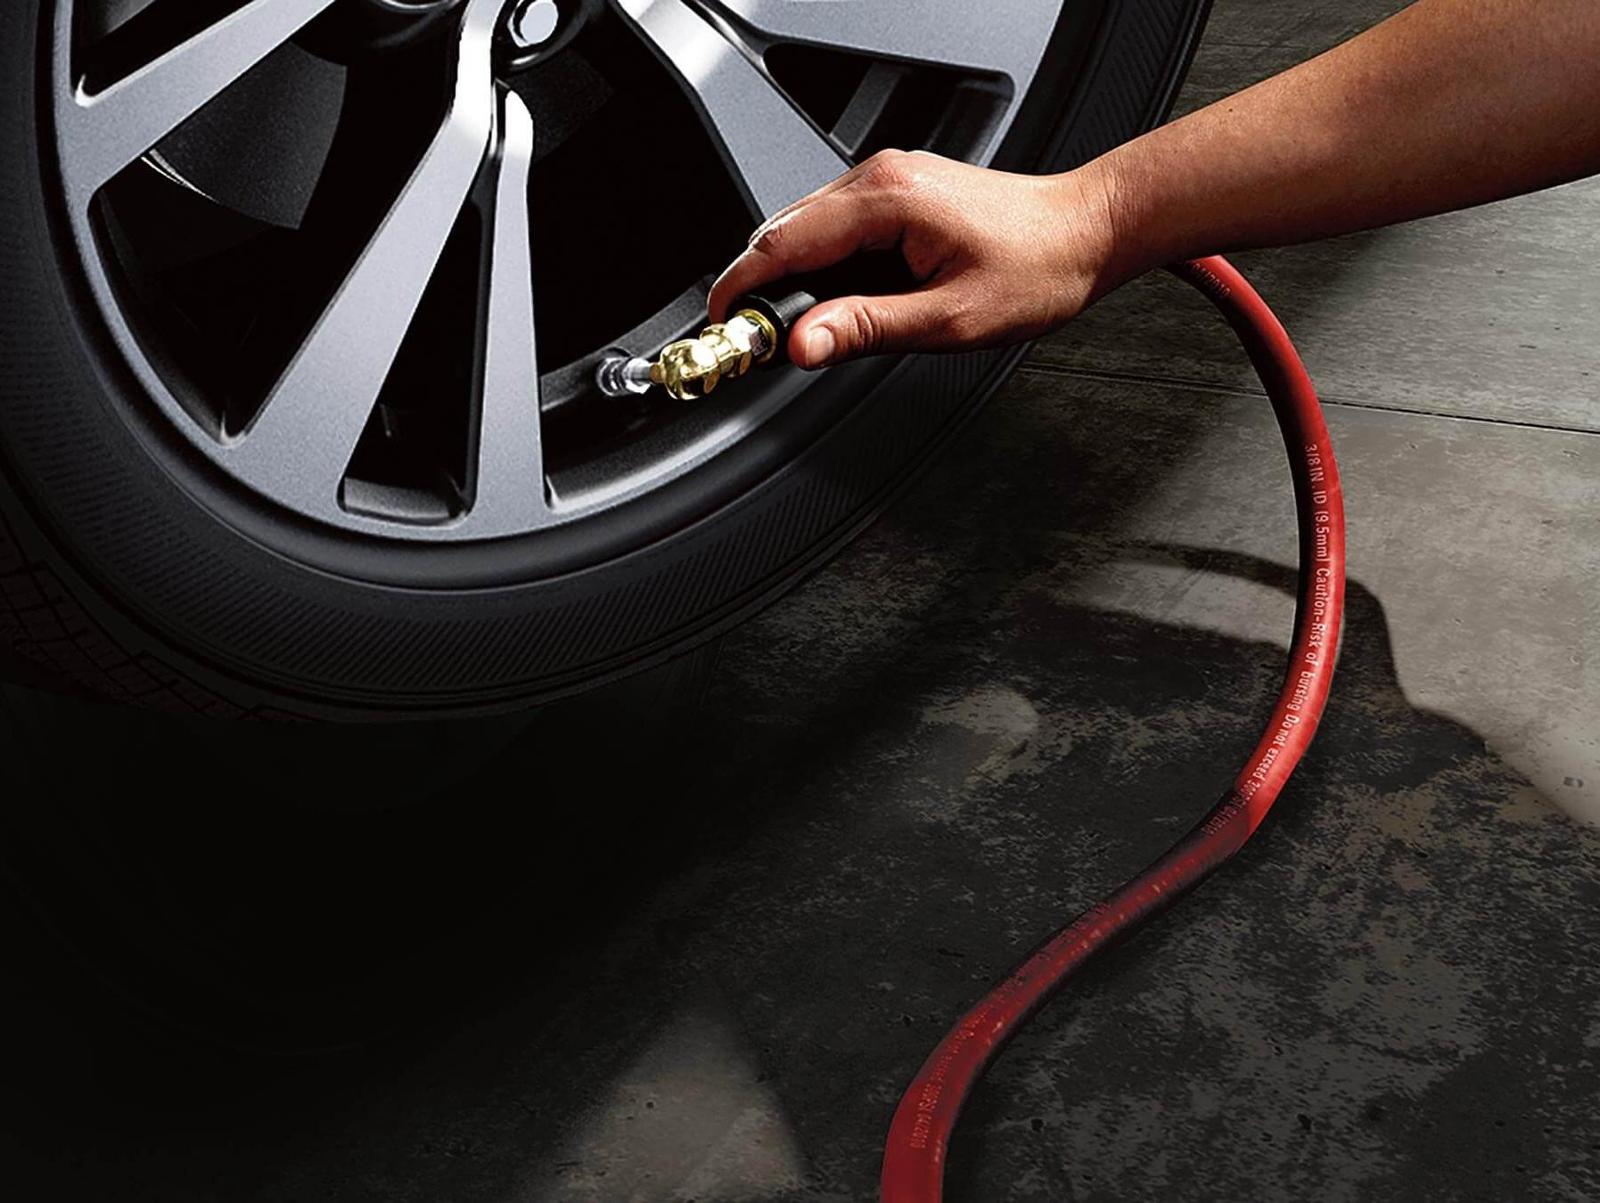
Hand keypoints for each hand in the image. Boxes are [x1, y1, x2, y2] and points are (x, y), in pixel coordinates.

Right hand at [707, 149, 1124, 369]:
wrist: (1088, 232)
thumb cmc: (1037, 268)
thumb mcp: (947, 319)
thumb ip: (864, 330)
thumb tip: (801, 346)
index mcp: (885, 200)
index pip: (781, 245)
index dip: (740, 291)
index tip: (723, 330)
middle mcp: (880, 178)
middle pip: (783, 233)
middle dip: (758, 288)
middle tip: (755, 345)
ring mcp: (888, 180)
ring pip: (805, 229)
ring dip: (790, 278)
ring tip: (796, 330)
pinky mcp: (899, 192)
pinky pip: (835, 225)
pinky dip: (819, 263)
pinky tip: (834, 300)